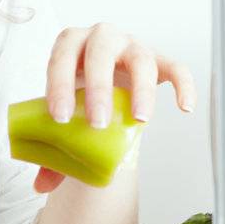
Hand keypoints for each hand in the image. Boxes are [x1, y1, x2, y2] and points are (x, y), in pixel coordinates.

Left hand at [35, 23, 195, 194]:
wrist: (105, 83)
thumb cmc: (78, 95)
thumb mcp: (63, 113)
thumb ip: (50, 145)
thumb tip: (40, 186)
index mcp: (70, 44)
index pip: (61, 57)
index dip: (58, 84)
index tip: (59, 117)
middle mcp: (101, 37)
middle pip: (100, 54)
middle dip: (98, 88)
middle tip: (97, 124)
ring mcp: (132, 45)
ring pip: (140, 59)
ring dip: (141, 90)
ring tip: (140, 121)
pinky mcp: (159, 59)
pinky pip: (176, 68)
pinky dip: (183, 85)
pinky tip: (184, 108)